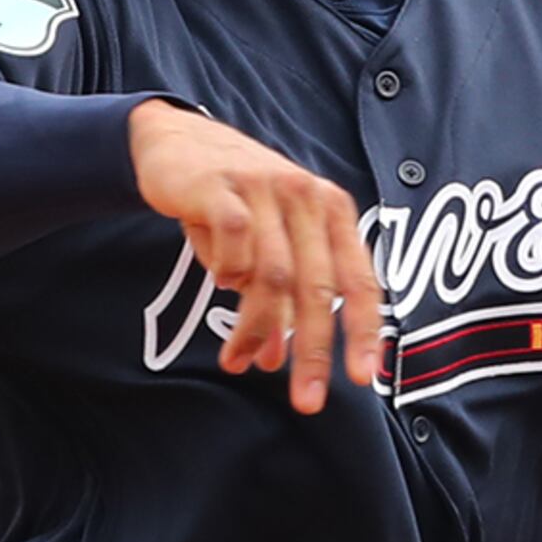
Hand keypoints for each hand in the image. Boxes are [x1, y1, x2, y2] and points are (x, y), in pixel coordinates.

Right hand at [131, 100, 383, 412]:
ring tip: (237, 360)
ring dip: (256, 328)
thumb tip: (274, 362)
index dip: (364, 331)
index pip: (360, 279)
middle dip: (313, 351)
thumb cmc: (232, 200)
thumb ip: (279, 299)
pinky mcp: (223, 187)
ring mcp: (265, 189)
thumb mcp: (267, 244)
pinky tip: (218, 279)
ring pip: (271, 276)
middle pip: (316, 287)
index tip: (364, 378)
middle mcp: (306, 196)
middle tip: (306, 401)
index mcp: (332, 210)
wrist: (176, 141)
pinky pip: (233, 245)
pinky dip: (227, 272)